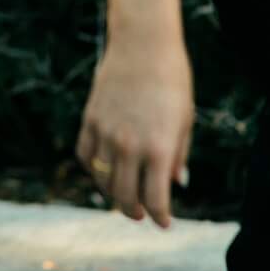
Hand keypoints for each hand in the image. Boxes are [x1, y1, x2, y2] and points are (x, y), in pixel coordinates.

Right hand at [78, 32, 193, 227]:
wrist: (143, 47)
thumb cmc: (172, 83)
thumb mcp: (183, 123)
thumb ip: (177, 155)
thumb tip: (176, 182)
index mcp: (158, 149)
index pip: (155, 198)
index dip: (159, 216)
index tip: (163, 223)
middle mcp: (128, 145)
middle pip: (124, 194)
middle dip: (133, 210)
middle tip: (139, 214)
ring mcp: (105, 132)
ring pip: (102, 177)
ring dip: (111, 192)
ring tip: (121, 195)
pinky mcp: (89, 119)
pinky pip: (85, 154)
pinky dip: (93, 168)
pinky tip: (103, 170)